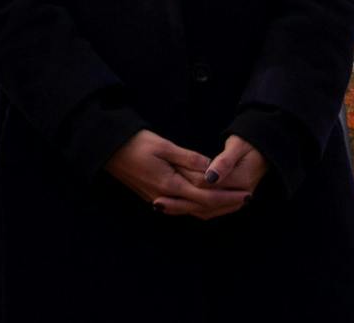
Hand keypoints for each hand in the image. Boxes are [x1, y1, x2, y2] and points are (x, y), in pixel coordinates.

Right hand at [106, 130, 255, 218]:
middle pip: (203, 209)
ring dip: (215, 209)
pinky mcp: (155, 197)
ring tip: (233, 201)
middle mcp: (166, 197)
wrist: (106, 150)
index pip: (207, 197)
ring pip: (194, 211)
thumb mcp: (162, 145)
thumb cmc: (133, 143)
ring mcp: (159, 199)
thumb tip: (211, 168)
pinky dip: (200, 207)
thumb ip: (188, 158)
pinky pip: (184, 207)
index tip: (247, 194)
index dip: (229, 197)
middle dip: (227, 205)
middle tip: (247, 199)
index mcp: (170, 184)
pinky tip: (207, 201)